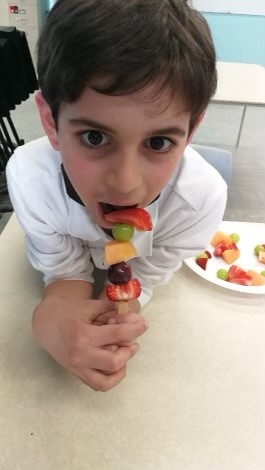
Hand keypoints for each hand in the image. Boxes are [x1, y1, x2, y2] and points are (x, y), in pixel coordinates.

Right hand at [32, 297, 147, 390]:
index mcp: (83, 334)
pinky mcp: (77, 374)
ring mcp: (78, 367)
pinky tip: (117, 363)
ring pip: (107, 380)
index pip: (118, 334)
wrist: (47, 323)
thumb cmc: (71, 312)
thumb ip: (113, 311)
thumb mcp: (91, 306)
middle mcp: (80, 354)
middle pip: (115, 361)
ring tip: (124, 352)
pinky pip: (100, 384)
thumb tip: (134, 318)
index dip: (135, 329)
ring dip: (122, 366)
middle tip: (130, 339)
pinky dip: (113, 377)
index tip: (143, 324)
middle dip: (129, 350)